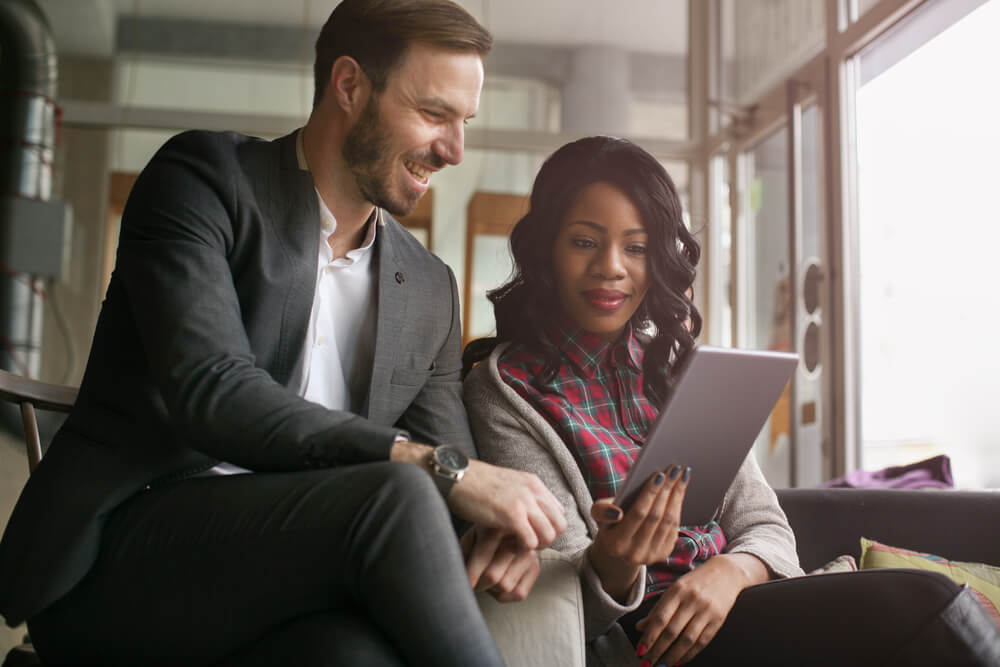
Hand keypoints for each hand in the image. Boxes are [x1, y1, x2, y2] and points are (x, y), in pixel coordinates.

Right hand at [448, 459, 566, 549]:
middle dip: (547, 539)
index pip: (559, 511)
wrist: (458, 477)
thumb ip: (522, 494)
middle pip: (560, 525)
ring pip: (550, 535)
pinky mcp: (512, 516)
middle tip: (529, 544)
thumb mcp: (508, 482)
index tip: (532, 533)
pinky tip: (508, 546)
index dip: (548, 526)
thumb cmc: (475, 483)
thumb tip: (530, 509)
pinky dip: (522, 549)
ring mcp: (524, 503)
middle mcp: (534, 492)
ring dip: (537, 546)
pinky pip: (531, 542)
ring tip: (518, 546)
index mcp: (534, 483)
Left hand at [461, 525, 540, 601]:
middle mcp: (517, 540)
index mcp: (498, 527)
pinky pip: (519, 594)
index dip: (470, 574)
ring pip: (505, 586)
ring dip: (492, 588)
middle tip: (473, 582)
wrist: (512, 528)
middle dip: (479, 583)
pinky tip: (499, 584)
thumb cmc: (485, 535)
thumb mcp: (472, 537)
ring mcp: (529, 554)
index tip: (464, 582)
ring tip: (486, 580)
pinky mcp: (536, 568)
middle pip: (493, 576)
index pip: (482, 556)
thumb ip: (464, 552)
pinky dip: (506, 595)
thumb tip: (455, 573)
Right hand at [587, 465, 688, 600]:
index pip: (638, 514)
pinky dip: (678, 505)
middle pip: (656, 516)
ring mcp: (651, 555)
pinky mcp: (664, 553)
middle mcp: (635, 554)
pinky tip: (680, 489)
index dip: (650, 494)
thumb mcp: (598, 513)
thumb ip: (602, 511)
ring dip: (677, 495)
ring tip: (681, 475)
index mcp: (616, 544)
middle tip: (675, 469)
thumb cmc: (609, 520)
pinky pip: (675, 526)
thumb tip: (618, 512)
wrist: (619, 544)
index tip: (660, 475)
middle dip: (667, 490)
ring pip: (669, 521)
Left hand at [636, 553, 766, 665]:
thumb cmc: (695, 582)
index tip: (640, 650)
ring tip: (662, 665)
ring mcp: (706, 610)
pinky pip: (703, 640)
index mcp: (677, 591)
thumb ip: (658, 608)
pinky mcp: (718, 619)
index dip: (649, 636)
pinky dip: (690, 653)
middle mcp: (691, 600)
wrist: (726, 572)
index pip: (660, 618)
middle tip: (647, 663)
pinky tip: (681, 660)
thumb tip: (640, 627)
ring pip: (687, 639)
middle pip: (672, 631)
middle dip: (658, 650)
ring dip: (673, 655)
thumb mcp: (674, 589)